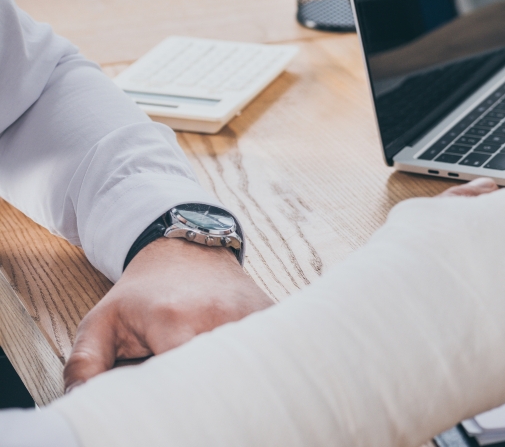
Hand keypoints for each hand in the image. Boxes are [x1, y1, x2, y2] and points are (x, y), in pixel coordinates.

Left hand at [64, 238, 272, 390]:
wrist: (186, 250)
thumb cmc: (143, 292)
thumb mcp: (101, 321)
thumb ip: (85, 364)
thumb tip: (80, 401)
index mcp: (173, 320)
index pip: (180, 382)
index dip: (173, 402)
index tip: (164, 407)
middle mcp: (218, 315)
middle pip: (219, 380)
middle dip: (205, 397)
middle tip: (188, 400)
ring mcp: (251, 314)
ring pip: (248, 368)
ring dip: (231, 381)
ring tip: (212, 382)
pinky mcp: (271, 314)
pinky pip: (269, 351)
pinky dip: (255, 365)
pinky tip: (238, 366)